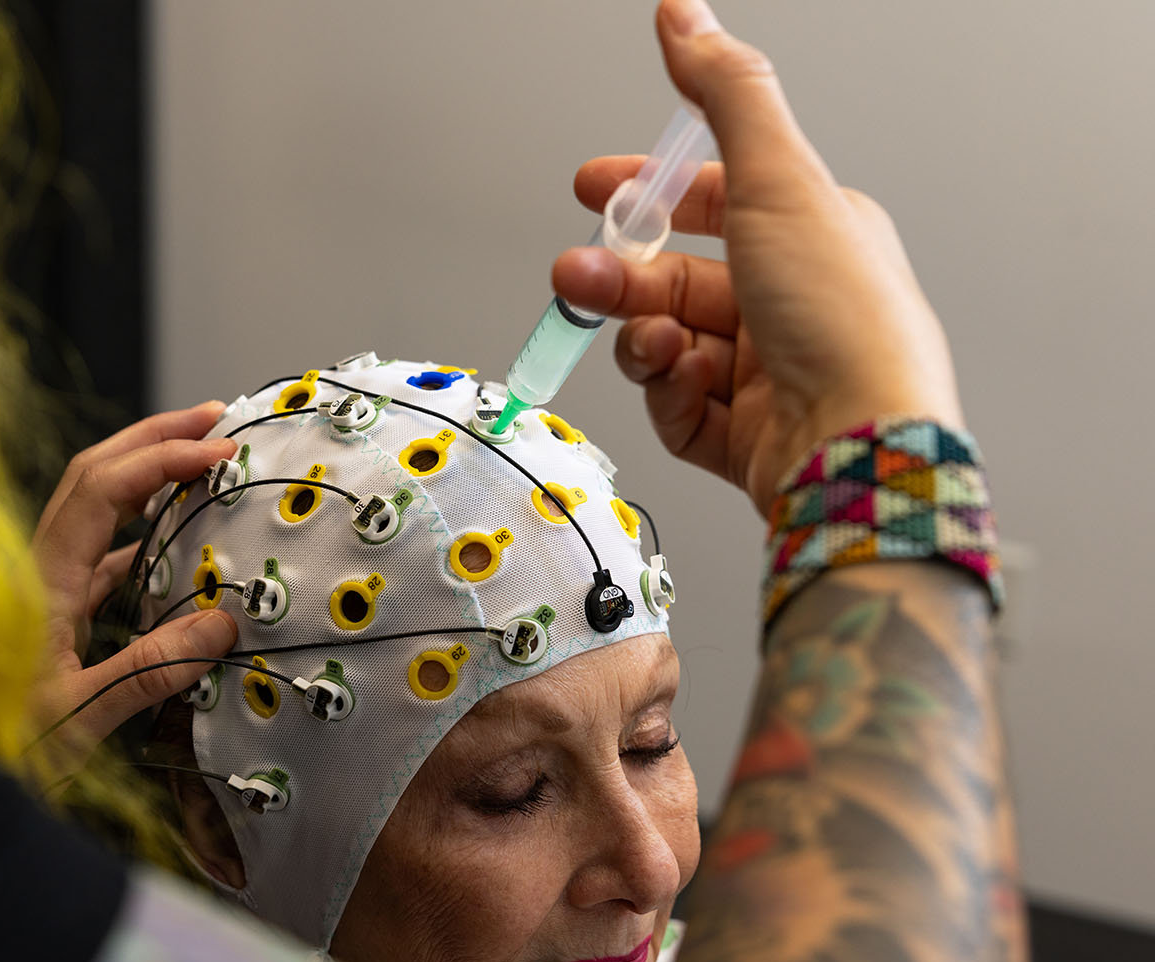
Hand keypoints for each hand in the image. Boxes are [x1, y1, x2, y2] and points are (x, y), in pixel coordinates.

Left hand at [30, 402, 238, 772]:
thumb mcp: (75, 718)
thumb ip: (147, 671)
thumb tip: (221, 624)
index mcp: (39, 582)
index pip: (103, 491)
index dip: (160, 459)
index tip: (216, 450)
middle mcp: (37, 571)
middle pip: (94, 475)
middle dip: (153, 437)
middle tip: (214, 418)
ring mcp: (43, 590)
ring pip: (98, 510)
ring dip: (149, 476)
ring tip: (201, 462)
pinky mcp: (52, 616)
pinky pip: (102, 557)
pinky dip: (144, 535)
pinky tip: (177, 545)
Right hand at [552, 0, 962, 515]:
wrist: (857, 445)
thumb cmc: (842, 320)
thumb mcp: (777, 180)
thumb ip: (726, 96)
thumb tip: (685, 16)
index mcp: (808, 236)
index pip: (714, 202)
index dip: (650, 193)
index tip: (593, 189)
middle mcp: (788, 303)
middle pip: (676, 277)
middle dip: (622, 275)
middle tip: (578, 275)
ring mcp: (764, 373)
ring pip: (668, 341)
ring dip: (643, 335)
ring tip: (647, 339)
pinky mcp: (742, 434)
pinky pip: (676, 404)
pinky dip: (669, 390)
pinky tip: (684, 380)